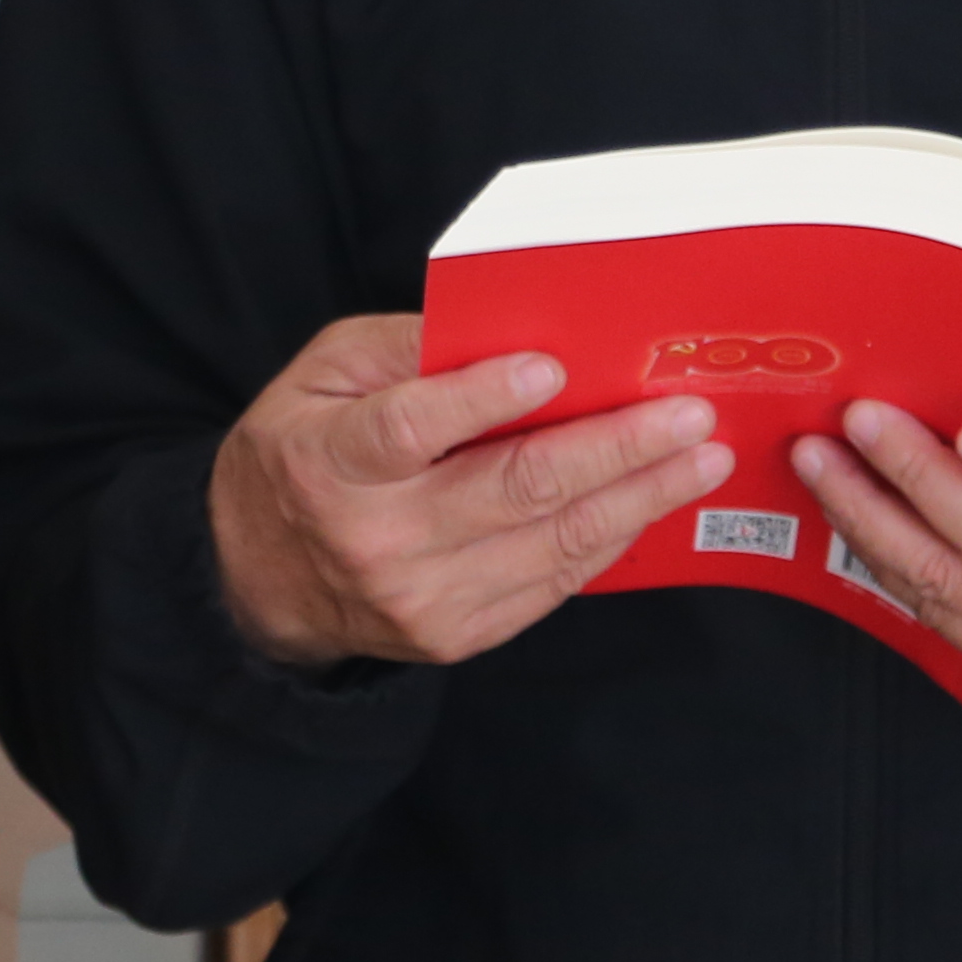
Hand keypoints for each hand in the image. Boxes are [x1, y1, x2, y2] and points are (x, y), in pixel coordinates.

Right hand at [210, 314, 734, 668]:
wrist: (260, 578)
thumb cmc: (303, 452)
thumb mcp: (324, 375)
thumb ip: (407, 348)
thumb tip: (509, 327)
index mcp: (328, 463)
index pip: (407, 429)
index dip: (480, 400)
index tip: (553, 368)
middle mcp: (376, 539)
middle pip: (512, 489)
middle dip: (614, 447)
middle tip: (686, 414)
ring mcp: (421, 597)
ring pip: (551, 543)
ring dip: (639, 497)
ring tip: (700, 457)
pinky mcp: (456, 634)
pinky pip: (553, 584)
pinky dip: (609, 539)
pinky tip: (650, 502)